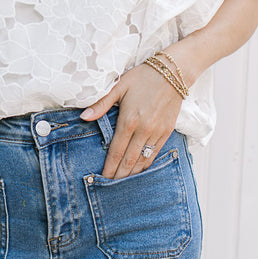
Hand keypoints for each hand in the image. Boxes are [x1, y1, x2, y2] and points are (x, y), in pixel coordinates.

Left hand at [80, 62, 183, 178]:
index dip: (109, 167)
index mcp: (128, 120)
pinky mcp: (167, 131)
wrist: (173, 72)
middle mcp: (143, 130)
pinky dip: (147, 164)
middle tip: (110, 186)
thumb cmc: (143, 76)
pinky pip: (155, 153)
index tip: (103, 178)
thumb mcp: (119, 86)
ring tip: (123, 182)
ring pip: (143, 160)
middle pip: (129, 160)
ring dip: (132, 173)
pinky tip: (140, 169)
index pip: (116, 151)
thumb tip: (84, 117)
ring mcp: (157, 132)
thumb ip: (101, 104)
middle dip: (119, 175)